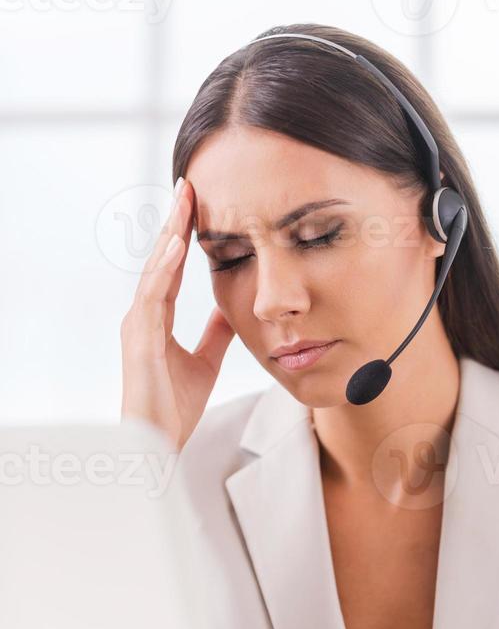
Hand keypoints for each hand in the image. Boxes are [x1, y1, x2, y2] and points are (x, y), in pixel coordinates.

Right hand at [120, 177, 234, 451]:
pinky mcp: (140, 341)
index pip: (172, 268)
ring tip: (185, 201)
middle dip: (175, 222)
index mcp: (156, 319)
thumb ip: (214, 335)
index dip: (183, 235)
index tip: (198, 203)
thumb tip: (230, 309)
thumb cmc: (173, 408)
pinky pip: (151, 298)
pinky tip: (177, 246)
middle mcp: (143, 316)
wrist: (156, 444)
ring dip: (169, 235)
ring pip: (154, 270)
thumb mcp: (205, 362)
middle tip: (189, 184)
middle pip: (160, 259)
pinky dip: (163, 270)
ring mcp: (138, 326)